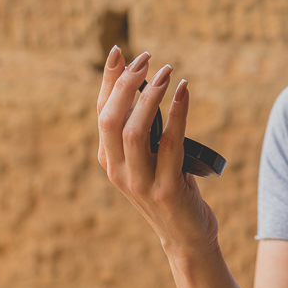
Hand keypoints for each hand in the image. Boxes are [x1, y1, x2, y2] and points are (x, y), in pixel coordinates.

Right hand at [96, 46, 218, 256]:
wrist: (186, 236)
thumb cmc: (169, 188)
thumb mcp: (147, 158)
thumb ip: (142, 129)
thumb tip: (144, 82)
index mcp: (109, 161)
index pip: (101, 112)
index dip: (107, 80)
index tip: (118, 51)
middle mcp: (117, 172)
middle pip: (111, 119)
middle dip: (126, 84)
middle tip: (147, 59)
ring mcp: (140, 183)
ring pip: (134, 132)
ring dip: (150, 96)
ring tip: (166, 71)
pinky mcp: (166, 190)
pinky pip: (170, 145)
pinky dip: (177, 114)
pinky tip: (184, 92)